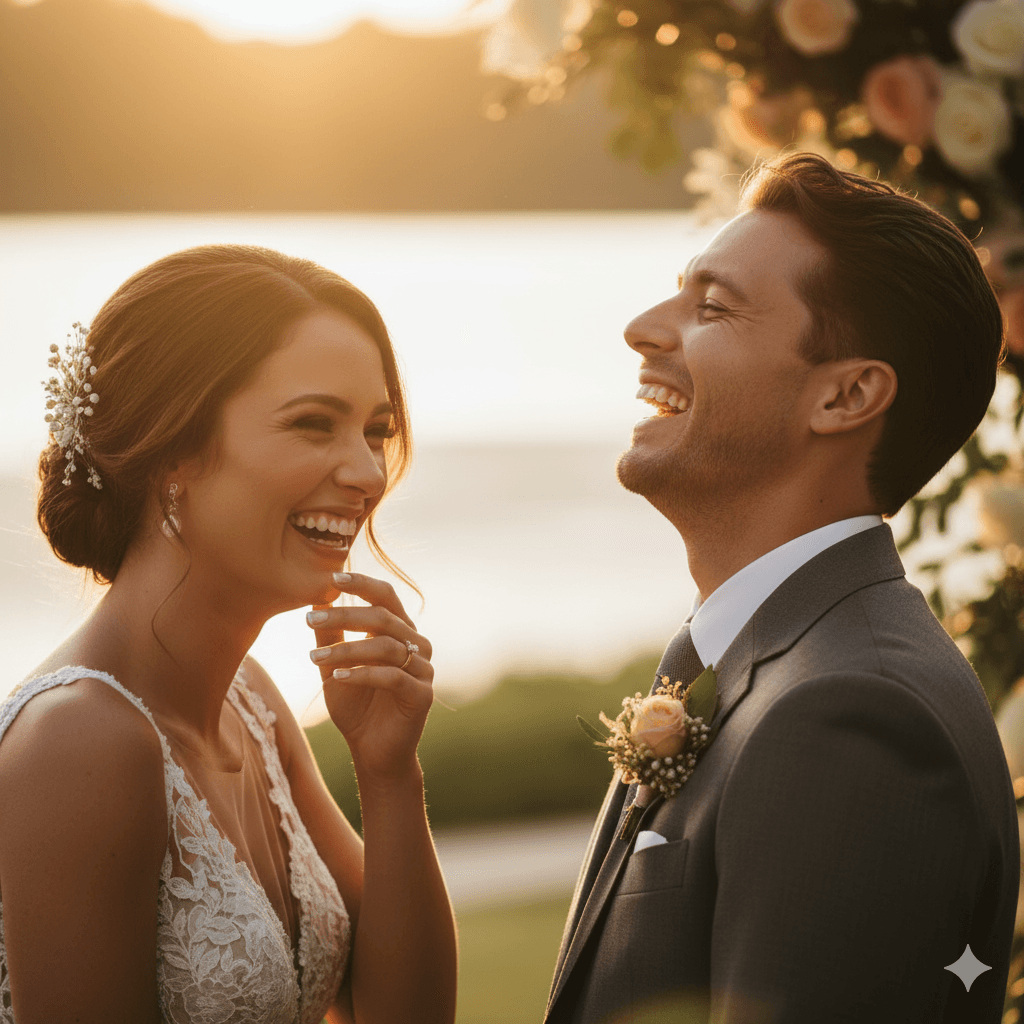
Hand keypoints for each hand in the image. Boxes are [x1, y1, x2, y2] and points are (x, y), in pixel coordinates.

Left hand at [307, 572, 433, 780]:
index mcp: (400, 631)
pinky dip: (362, 675)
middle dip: (344, 615)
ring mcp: (423, 669)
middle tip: (310, 617)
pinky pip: (392, 677)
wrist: (372, 751)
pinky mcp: (422, 694)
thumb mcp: (336, 666)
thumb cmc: (357, 706)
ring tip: (313, 657)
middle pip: (383, 617)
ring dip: (346, 650)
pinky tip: (336, 677)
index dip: (362, 584)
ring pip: (385, 647)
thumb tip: (314, 601)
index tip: (332, 578)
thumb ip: (329, 637)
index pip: (386, 596)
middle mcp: (416, 645)